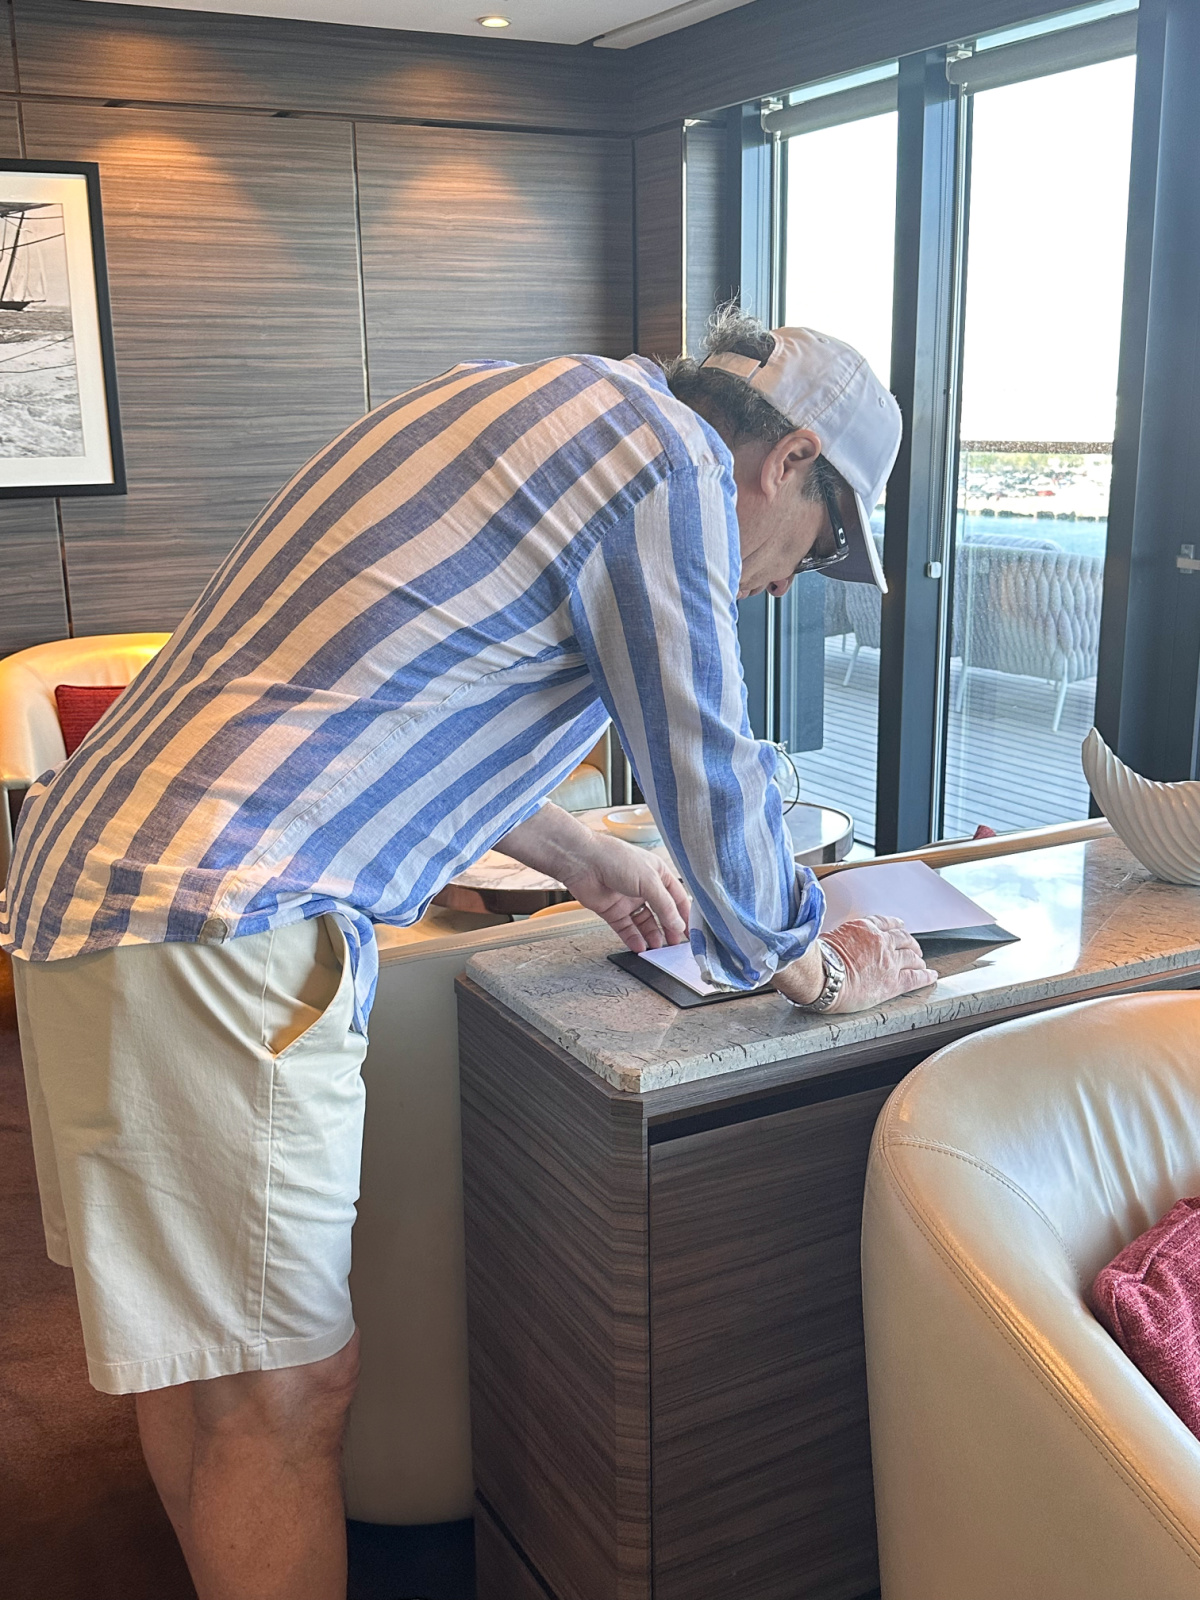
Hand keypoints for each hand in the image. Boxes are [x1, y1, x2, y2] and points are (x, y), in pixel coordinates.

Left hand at [497, 803, 689, 952]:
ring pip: (645, 923)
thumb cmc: (617, 860)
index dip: (685, 915)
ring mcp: (628, 900)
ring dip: (652, 936)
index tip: (691, 933)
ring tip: (659, 950)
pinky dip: (634, 939)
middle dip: (669, 929)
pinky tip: (641, 947)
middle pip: (662, 913)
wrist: (583, 862)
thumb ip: (665, 906)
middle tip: (676, 946)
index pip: (677, 898)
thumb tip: (678, 925)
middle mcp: (644, 887)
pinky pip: (626, 929)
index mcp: (658, 874)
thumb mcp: (649, 881)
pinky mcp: (612, 911)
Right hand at [773, 915, 936, 1012]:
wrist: (821, 976)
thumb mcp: (830, 937)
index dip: (897, 927)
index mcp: (865, 928)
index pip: (887, 923)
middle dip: (910, 944)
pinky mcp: (893, 982)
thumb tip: (839, 941)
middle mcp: (882, 941)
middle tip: (913, 949)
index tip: (900, 929)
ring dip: (918, 960)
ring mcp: (890, 961)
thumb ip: (843, 937)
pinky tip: (932, 975)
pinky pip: (916, 977)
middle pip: (904, 939)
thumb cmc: (818, 959)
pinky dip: (926, 975)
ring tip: (921, 964)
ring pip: (912, 957)